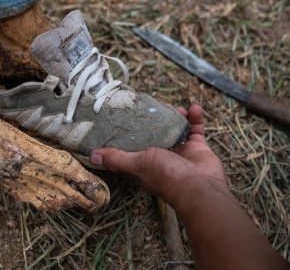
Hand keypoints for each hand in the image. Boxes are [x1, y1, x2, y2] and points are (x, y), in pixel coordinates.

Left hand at [89, 105, 228, 208]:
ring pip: (177, 129)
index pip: (137, 143)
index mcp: (146, 163)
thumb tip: (92, 157)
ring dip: (176, 117)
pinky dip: (195, 118)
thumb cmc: (167, 177)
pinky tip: (193, 108)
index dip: (136, 130)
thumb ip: (117, 159)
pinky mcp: (198, 149)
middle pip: (158, 134)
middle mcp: (163, 158)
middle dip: (157, 120)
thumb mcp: (137, 164)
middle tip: (156, 106)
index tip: (134, 114)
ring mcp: (182, 153)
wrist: (201, 188)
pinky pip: (196, 130)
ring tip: (175, 107)